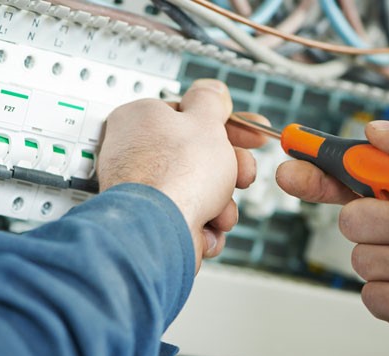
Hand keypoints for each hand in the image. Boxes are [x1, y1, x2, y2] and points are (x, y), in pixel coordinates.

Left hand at [98, 79, 267, 267]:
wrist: (158, 233)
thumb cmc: (174, 175)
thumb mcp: (205, 122)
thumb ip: (211, 101)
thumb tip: (212, 89)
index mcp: (142, 119)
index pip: (192, 116)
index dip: (229, 126)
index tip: (252, 137)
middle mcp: (136, 153)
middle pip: (199, 157)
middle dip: (230, 172)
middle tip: (243, 175)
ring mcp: (143, 191)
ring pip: (199, 192)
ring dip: (221, 204)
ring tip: (220, 211)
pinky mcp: (152, 222)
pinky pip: (189, 219)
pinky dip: (205, 227)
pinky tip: (205, 229)